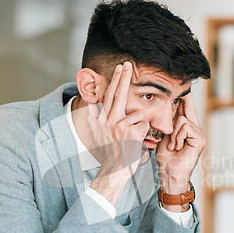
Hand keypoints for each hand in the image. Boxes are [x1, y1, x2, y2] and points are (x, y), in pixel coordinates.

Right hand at [88, 62, 149, 205]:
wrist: (114, 169)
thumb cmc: (109, 152)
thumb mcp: (97, 134)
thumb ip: (93, 119)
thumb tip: (89, 106)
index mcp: (102, 119)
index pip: (109, 95)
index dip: (115, 80)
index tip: (120, 68)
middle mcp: (109, 120)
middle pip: (119, 93)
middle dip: (124, 77)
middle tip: (128, 63)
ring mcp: (121, 126)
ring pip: (138, 113)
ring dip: (139, 123)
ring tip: (132, 136)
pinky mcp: (132, 133)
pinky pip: (144, 124)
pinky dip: (143, 132)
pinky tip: (136, 140)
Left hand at [156, 93, 205, 210]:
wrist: (169, 173)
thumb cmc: (165, 157)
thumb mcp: (164, 134)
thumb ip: (167, 121)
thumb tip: (165, 105)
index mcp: (186, 126)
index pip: (185, 106)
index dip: (183, 95)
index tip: (182, 84)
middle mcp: (195, 128)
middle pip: (187, 107)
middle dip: (181, 100)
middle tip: (176, 105)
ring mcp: (199, 133)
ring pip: (182, 119)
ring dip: (173, 134)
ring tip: (172, 145)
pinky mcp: (200, 139)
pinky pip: (185, 126)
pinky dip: (177, 137)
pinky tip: (177, 147)